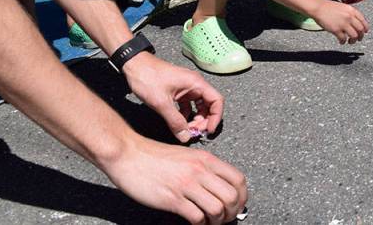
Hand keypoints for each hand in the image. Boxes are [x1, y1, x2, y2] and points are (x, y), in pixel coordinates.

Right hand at [100, 135, 246, 224]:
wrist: (129, 155)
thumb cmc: (156, 157)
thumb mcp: (188, 156)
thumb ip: (205, 169)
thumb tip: (220, 187)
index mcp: (207, 159)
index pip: (238, 179)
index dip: (242, 196)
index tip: (237, 205)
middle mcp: (200, 170)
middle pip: (232, 196)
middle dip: (232, 212)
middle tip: (225, 218)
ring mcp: (186, 185)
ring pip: (217, 209)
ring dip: (217, 221)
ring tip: (210, 222)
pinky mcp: (172, 199)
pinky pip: (196, 217)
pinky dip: (200, 224)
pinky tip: (195, 223)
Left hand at [123, 53, 224, 142]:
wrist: (134, 65)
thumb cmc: (148, 77)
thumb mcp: (162, 103)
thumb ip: (175, 121)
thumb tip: (186, 137)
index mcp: (196, 83)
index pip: (217, 100)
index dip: (216, 117)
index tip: (208, 131)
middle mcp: (194, 84)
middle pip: (209, 104)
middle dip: (205, 120)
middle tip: (194, 133)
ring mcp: (186, 88)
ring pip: (199, 106)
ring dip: (196, 119)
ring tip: (187, 130)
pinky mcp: (178, 91)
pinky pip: (189, 106)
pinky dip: (187, 116)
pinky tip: (179, 123)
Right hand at [313, 0, 368, 44]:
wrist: (318, 7)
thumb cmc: (329, 7)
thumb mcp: (343, 7)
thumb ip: (350, 14)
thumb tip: (356, 22)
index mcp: (352, 10)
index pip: (363, 21)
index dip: (365, 28)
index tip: (365, 32)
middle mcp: (349, 17)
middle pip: (360, 29)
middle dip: (360, 36)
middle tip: (358, 39)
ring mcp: (343, 23)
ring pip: (354, 36)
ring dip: (353, 40)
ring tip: (350, 41)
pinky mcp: (336, 30)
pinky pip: (343, 38)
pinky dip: (343, 42)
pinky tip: (341, 42)